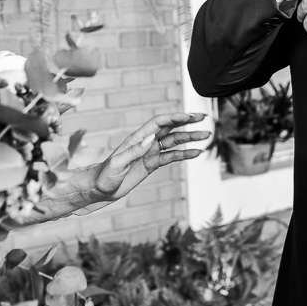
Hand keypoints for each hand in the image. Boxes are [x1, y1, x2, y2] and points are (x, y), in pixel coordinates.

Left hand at [93, 112, 208, 200]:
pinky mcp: (152, 164)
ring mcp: (150, 153)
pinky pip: (171, 157)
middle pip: (170, 128)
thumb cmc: (104, 176)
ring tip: (206, 136)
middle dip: (187, 122)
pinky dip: (184, 154)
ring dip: (189, 138)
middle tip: (204, 118)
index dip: (175, 117)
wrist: (100, 189)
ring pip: (174, 142)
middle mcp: (146, 142)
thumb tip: (151, 139)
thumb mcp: (117, 164)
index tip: (190, 116)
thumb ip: (134, 151)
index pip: (159, 123)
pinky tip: (196, 153)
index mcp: (137, 138)